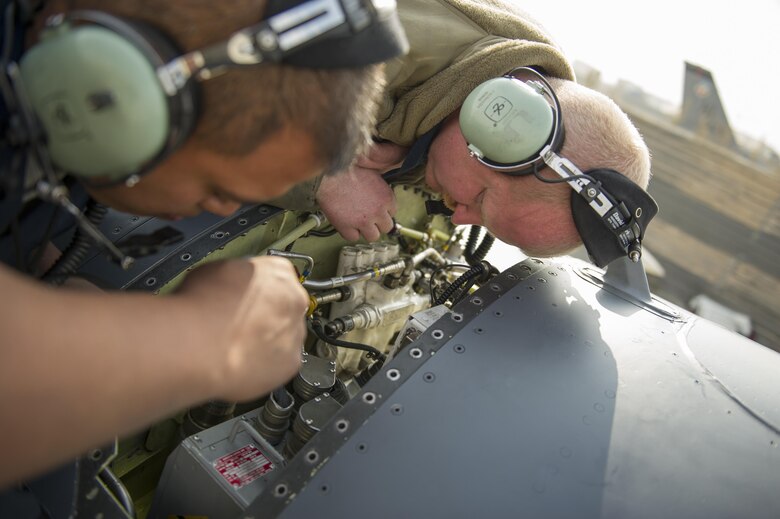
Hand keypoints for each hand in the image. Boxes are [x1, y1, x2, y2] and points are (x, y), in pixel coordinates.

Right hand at [176, 256, 308, 400]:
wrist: (198, 346)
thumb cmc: (201, 308)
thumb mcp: (214, 270)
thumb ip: (237, 276)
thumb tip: (230, 283)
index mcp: (279, 271)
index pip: (277, 276)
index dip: (258, 289)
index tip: (246, 297)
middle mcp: (294, 301)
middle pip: (285, 307)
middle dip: (266, 315)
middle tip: (240, 323)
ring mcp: (295, 333)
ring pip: (285, 336)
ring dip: (266, 340)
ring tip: (236, 345)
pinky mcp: (290, 363)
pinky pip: (280, 362)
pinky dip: (264, 364)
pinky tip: (242, 361)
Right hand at [317, 141, 408, 241]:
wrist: (328, 175)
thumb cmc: (347, 168)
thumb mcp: (374, 167)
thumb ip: (388, 170)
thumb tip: (400, 158)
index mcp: (387, 197)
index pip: (393, 211)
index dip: (384, 209)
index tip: (377, 206)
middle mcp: (378, 211)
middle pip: (386, 227)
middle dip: (378, 222)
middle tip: (369, 215)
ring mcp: (363, 222)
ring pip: (373, 236)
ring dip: (366, 229)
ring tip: (359, 220)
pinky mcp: (347, 228)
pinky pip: (354, 237)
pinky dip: (350, 232)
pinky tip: (346, 222)